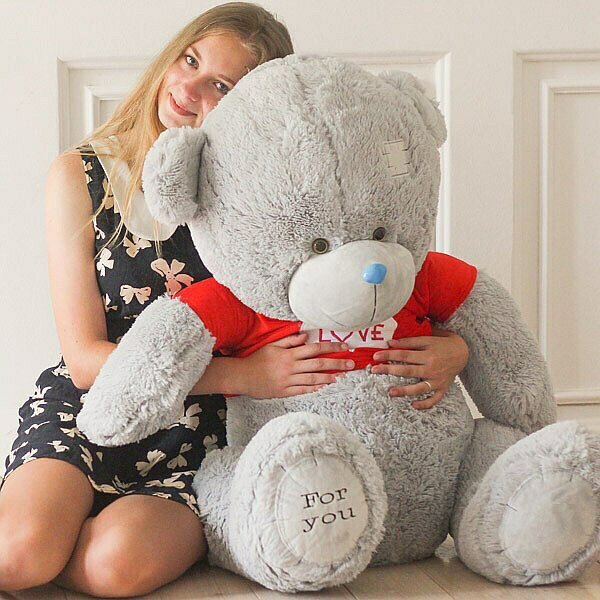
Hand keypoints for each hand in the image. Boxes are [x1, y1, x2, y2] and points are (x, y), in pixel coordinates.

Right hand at [236, 333, 355, 398]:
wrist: (242, 376)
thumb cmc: (257, 360)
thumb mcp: (272, 345)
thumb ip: (289, 340)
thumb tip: (305, 335)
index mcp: (289, 354)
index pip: (314, 349)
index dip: (331, 348)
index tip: (343, 348)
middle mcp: (290, 367)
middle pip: (318, 364)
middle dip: (336, 363)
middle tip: (350, 364)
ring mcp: (287, 380)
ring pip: (313, 379)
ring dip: (328, 377)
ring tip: (341, 376)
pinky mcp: (284, 391)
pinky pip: (302, 390)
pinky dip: (314, 388)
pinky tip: (324, 386)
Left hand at [370, 328, 468, 409]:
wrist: (464, 351)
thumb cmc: (443, 343)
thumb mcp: (428, 337)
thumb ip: (410, 341)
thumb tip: (391, 342)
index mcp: (427, 353)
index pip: (404, 354)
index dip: (389, 354)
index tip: (375, 356)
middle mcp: (431, 367)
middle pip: (407, 370)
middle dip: (389, 370)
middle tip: (374, 370)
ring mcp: (437, 379)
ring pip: (419, 387)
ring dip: (404, 390)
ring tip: (390, 392)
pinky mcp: (443, 388)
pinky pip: (434, 399)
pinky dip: (425, 403)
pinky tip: (413, 405)